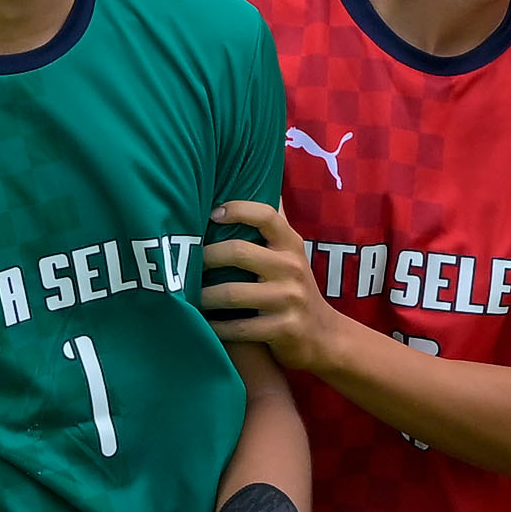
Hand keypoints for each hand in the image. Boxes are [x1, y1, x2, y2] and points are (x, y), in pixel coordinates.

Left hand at [199, 202, 349, 372]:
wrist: (325, 335)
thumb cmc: (293, 287)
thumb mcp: (290, 252)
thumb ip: (271, 223)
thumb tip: (258, 176)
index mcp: (290, 244)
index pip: (265, 215)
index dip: (236, 210)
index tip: (211, 214)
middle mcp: (292, 268)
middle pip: (238, 252)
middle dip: (205, 258)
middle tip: (184, 264)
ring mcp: (289, 299)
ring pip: (232, 294)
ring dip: (204, 296)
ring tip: (188, 296)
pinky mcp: (284, 329)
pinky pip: (239, 328)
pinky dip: (216, 328)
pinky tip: (204, 325)